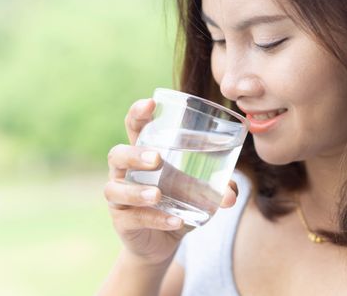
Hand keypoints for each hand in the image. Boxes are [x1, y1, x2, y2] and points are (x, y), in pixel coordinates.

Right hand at [104, 98, 238, 266]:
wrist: (163, 242)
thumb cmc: (178, 203)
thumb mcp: (199, 192)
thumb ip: (217, 187)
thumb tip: (231, 193)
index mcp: (143, 152)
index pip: (134, 127)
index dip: (138, 113)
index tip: (150, 104)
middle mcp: (125, 171)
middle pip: (118, 154)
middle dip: (134, 154)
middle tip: (157, 159)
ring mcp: (119, 197)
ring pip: (116, 188)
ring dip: (137, 191)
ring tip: (158, 194)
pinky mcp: (121, 221)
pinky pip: (133, 218)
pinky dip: (155, 219)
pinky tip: (175, 221)